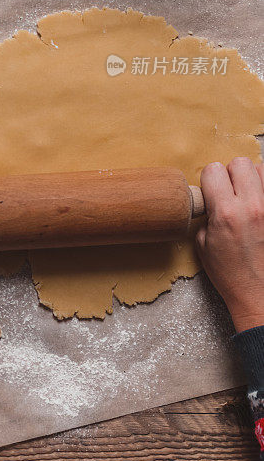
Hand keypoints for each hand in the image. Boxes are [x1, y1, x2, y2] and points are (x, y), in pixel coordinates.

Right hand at [196, 158, 263, 332]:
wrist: (261, 297)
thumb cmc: (232, 276)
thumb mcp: (203, 245)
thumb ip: (207, 215)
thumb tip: (211, 200)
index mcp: (226, 213)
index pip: (213, 170)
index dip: (209, 180)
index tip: (212, 191)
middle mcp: (252, 207)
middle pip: (240, 163)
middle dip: (231, 174)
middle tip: (231, 192)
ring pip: (262, 169)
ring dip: (253, 180)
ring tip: (250, 199)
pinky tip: (260, 208)